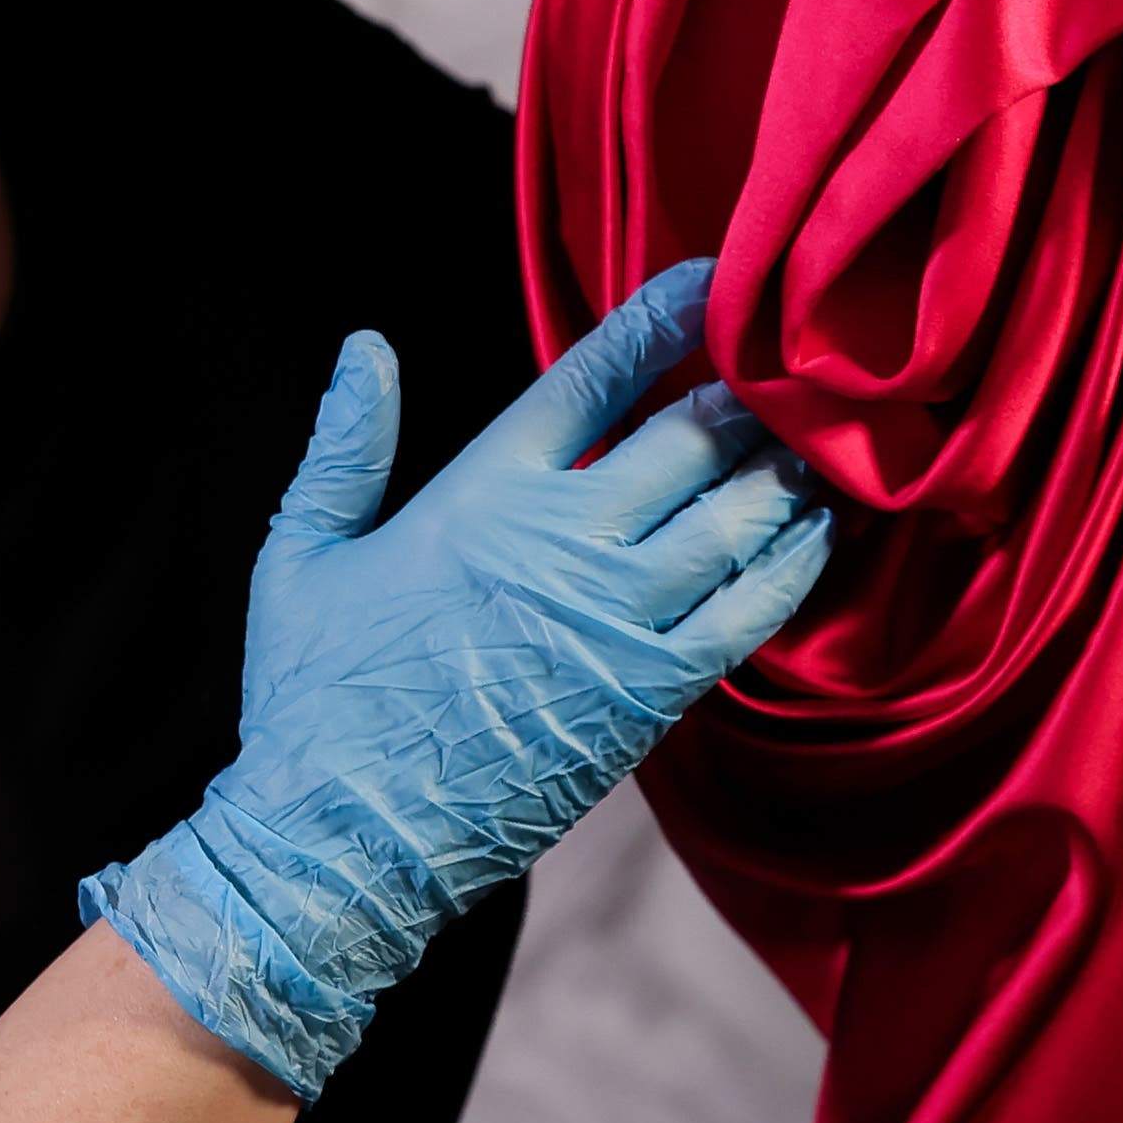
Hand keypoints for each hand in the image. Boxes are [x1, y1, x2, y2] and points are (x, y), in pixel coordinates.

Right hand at [83, 261, 831, 1095]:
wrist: (347, 839)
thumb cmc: (314, 696)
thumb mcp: (301, 553)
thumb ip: (344, 445)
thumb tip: (363, 346)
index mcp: (486, 489)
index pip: (598, 370)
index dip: (665, 315)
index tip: (714, 283)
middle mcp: (566, 539)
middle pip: (696, 434)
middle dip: (751, 395)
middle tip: (791, 370)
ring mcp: (620, 616)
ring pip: (740, 513)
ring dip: (788, 470)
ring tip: (821, 441)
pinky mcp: (655, 692)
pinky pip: (754, 608)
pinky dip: (795, 560)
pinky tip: (819, 532)